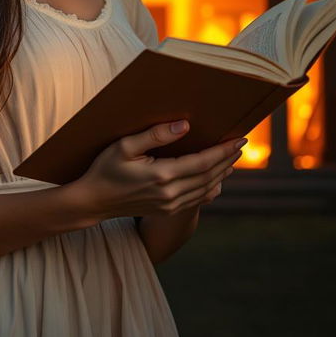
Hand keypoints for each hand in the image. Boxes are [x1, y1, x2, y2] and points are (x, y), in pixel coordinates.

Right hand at [71, 121, 244, 222]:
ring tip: (232, 158)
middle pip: (209, 175)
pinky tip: (216, 178)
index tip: (239, 138)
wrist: (94, 201)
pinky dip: (211, 187)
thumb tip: (185, 125)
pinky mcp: (167, 211)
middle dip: (227, 158)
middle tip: (241, 143)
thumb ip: (156, 135)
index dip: (223, 150)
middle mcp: (170, 194)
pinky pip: (197, 199)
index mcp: (162, 176)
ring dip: (222, 172)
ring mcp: (170, 205)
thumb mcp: (125, 146)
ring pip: (206, 189)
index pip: (203, 161)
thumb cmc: (106, 168)